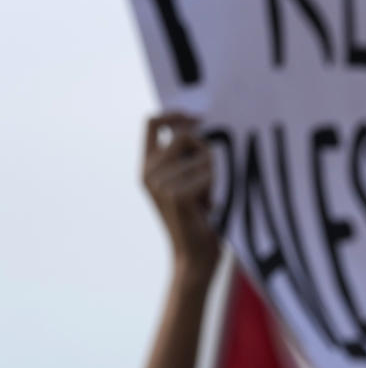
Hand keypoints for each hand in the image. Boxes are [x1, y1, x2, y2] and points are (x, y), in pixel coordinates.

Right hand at [141, 112, 219, 285]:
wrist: (195, 254)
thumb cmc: (198, 214)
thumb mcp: (186, 177)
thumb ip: (184, 152)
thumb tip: (196, 120)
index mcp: (146, 166)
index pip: (151, 122)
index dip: (174, 114)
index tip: (196, 118)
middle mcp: (148, 172)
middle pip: (184, 134)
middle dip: (205, 148)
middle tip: (210, 176)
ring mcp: (159, 184)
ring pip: (203, 153)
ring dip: (214, 171)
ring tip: (207, 195)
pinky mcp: (176, 195)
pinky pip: (209, 172)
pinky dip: (216, 185)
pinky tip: (209, 205)